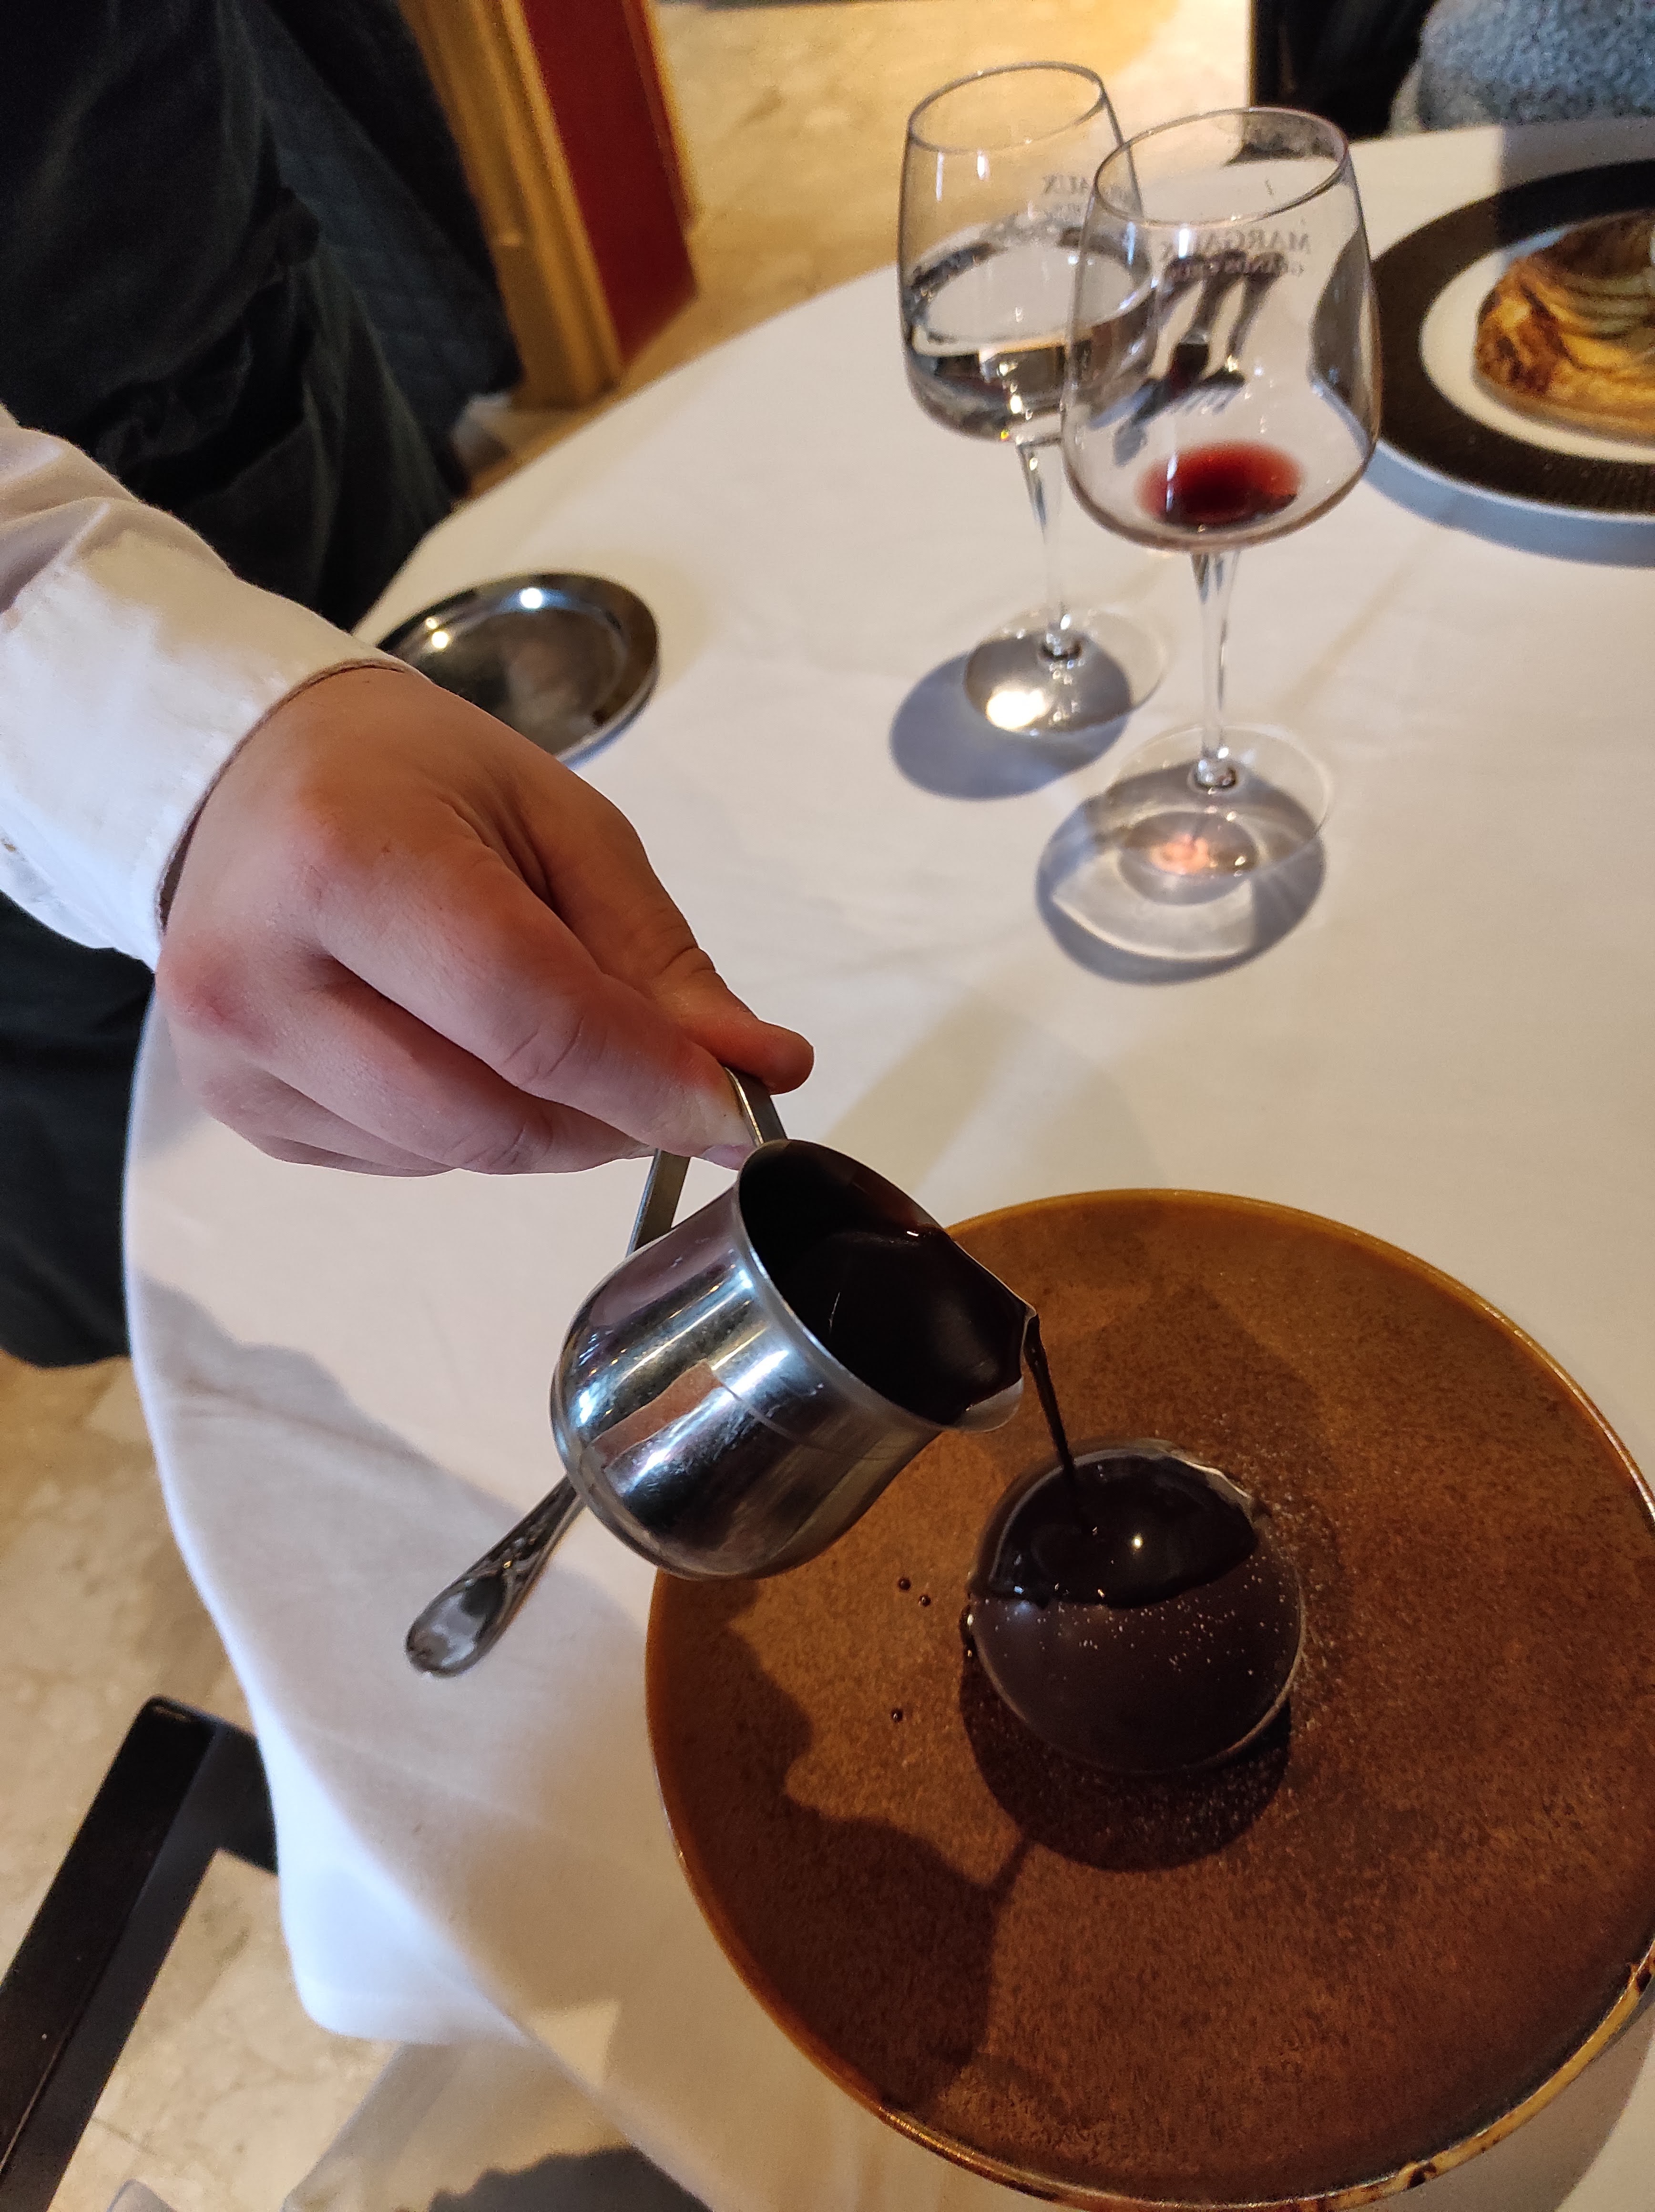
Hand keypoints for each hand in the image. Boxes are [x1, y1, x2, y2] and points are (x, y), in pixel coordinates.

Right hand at [156, 665, 811, 1173]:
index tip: (744, 1108)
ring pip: (458, 1156)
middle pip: (496, 1118)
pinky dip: (473, 1126)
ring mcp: (235, 1057)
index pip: (535, 1022)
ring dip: (552, 1128)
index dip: (656, 1083)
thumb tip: (762, 1068)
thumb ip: (658, 956)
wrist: (244, 776)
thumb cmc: (413, 778)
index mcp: (344, 862)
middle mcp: (260, 975)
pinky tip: (460, 1043)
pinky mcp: (237, 1108)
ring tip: (557, 1035)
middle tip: (678, 1086)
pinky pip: (405, 1163)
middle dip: (616, 1121)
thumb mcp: (559, 823)